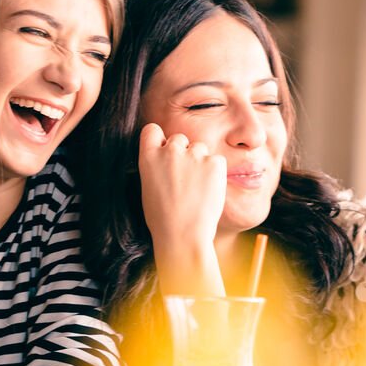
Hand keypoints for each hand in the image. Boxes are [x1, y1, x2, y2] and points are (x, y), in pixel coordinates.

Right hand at [137, 122, 226, 295]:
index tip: (165, 151)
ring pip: (200, 148)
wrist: (183, 236)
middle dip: (183, 153)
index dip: (160, 140)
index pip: (152, 130)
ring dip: (201, 162)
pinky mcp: (215, 162)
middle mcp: (170, 150)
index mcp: (148, 156)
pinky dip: (216, 173)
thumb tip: (166, 159)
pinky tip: (209, 191)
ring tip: (197, 189)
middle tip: (185, 178)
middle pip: (179, 138)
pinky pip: (217, 161)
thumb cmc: (163, 219)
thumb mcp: (148, 187)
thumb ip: (156, 166)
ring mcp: (194, 154)